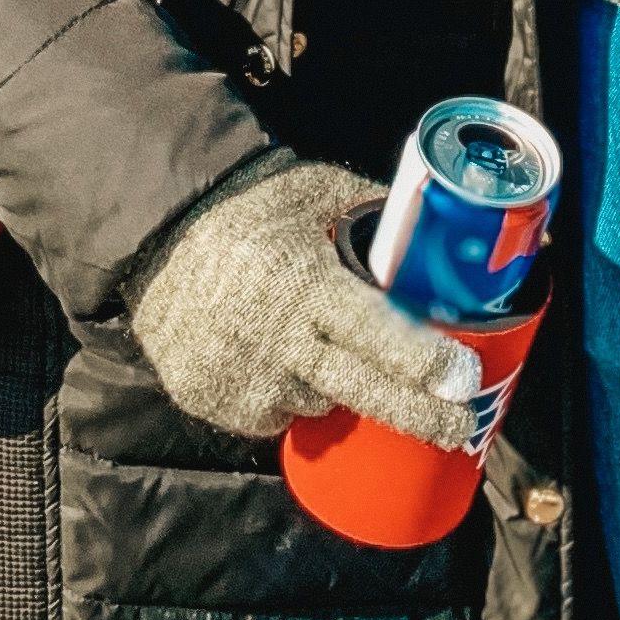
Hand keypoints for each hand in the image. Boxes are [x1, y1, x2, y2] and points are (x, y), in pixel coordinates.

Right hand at [128, 159, 485, 448]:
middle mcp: (276, 340)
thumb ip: (372, 210)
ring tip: (318, 344)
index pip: (377, 334)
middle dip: (419, 415)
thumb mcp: (314, 192)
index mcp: (305, 285)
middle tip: (460, 426)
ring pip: (316, 404)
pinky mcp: (210, 400)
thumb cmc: (247, 209)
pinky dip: (284, 394)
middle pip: (363, 392)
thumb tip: (441, 227)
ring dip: (333, 386)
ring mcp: (240, 378)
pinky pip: (269, 414)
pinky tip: (274, 357)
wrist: (155, 237)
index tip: (464, 382)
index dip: (425, 364)